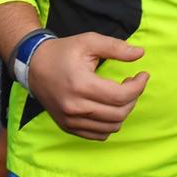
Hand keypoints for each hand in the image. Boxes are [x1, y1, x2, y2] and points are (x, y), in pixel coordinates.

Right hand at [26, 32, 148, 139]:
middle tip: (132, 84)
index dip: (138, 86)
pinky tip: (109, 108)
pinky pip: (99, 135)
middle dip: (133, 98)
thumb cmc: (63, 52)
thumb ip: (116, 47)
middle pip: (119, 113)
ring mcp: (70, 120)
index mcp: (81, 85)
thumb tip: (140, 54)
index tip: (143, 75)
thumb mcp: (89, 42)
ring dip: (124, 112)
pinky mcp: (68, 127)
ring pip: (111, 127)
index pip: (121, 96)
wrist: (34, 66)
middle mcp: (75, 107)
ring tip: (121, 95)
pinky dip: (110, 124)